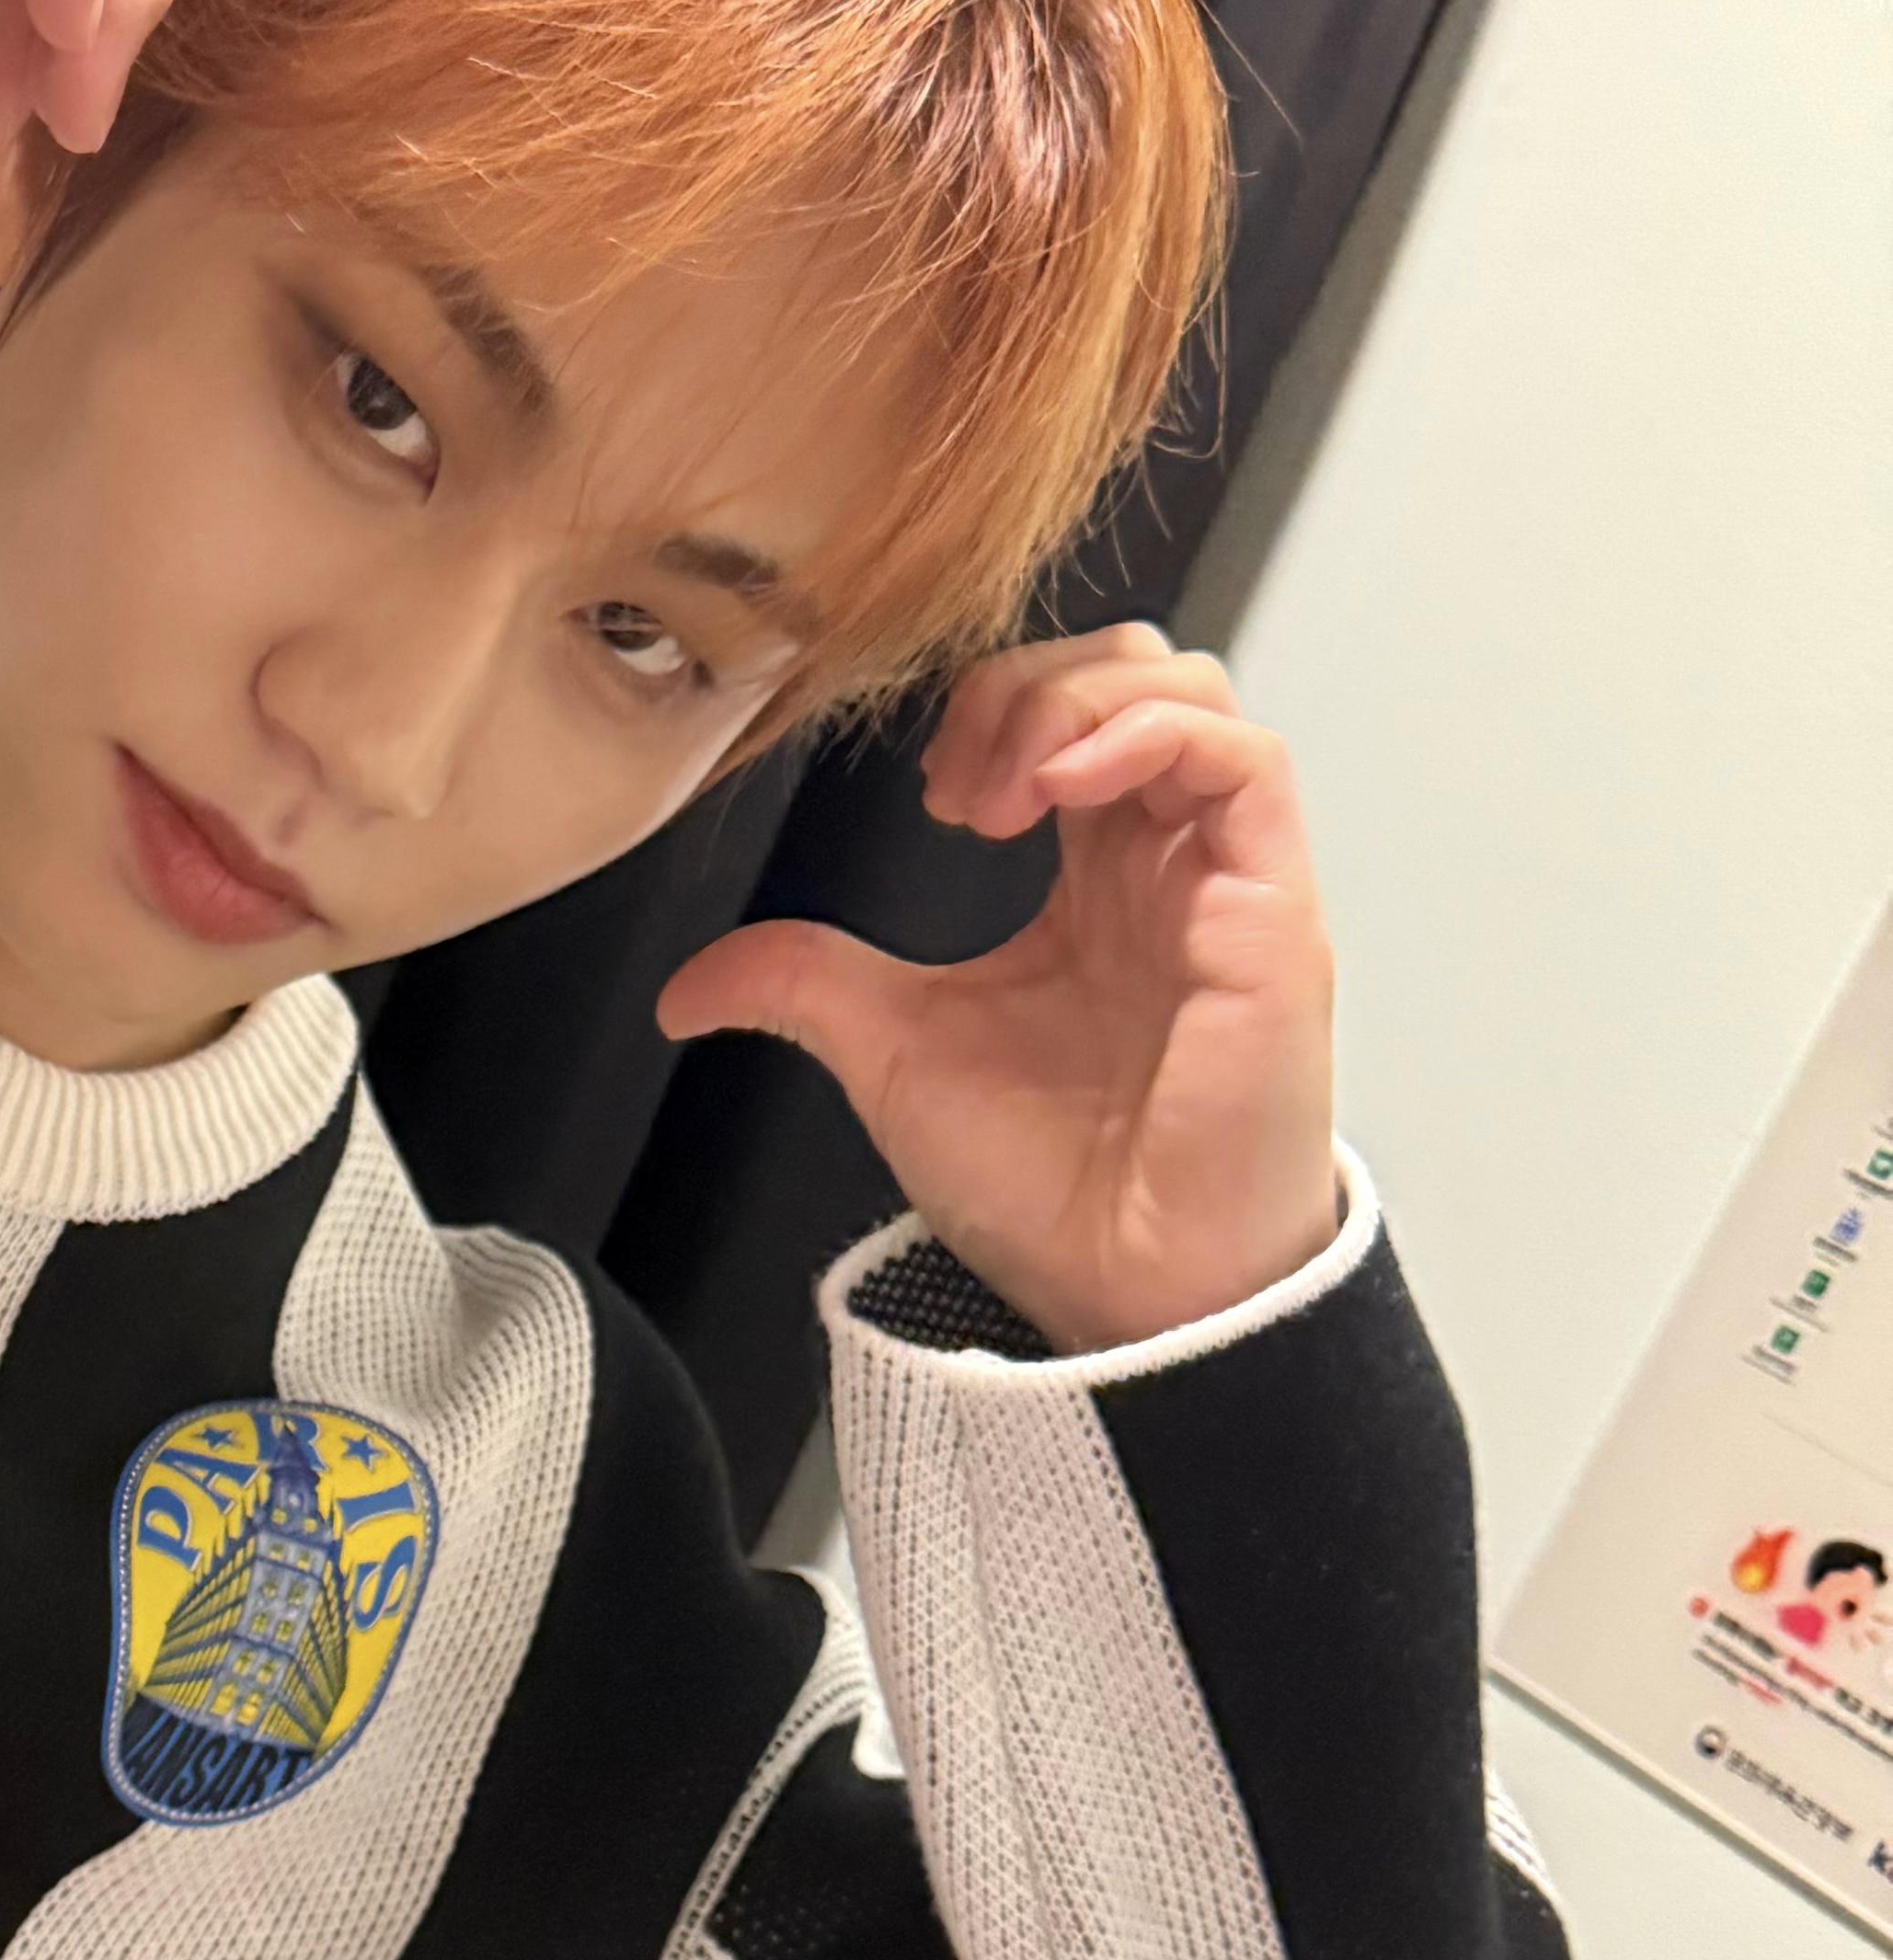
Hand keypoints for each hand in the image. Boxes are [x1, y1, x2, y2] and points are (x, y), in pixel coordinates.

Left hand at [652, 629, 1342, 1353]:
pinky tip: (1065, 783)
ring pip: (1190, 692)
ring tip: (1004, 789)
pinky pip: (1244, 761)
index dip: (989, 709)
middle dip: (1028, 685)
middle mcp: (1170, 863)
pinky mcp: (1271, 910)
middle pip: (1135, 672)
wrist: (1127, 1287)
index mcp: (1098, 878)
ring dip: (1075, 701)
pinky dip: (1147, 735)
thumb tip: (690, 987)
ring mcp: (1227, 879)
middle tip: (959, 783)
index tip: (929, 792)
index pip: (1069, 712)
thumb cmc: (1054, 1185)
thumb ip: (804, 984)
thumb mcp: (894, 1053)